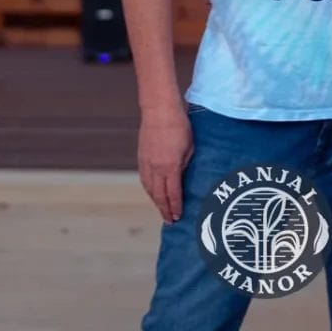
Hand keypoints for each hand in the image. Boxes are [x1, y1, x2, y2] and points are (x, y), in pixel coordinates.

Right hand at [137, 105, 193, 221]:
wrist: (159, 110)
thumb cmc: (179, 125)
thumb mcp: (190, 147)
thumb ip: (186, 164)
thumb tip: (183, 177)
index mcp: (170, 166)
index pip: (172, 193)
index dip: (175, 207)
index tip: (178, 217)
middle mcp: (156, 168)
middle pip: (159, 195)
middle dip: (164, 209)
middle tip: (169, 220)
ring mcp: (146, 162)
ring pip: (149, 188)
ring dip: (155, 201)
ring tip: (161, 209)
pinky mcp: (141, 157)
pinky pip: (144, 179)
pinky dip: (148, 189)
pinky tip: (152, 192)